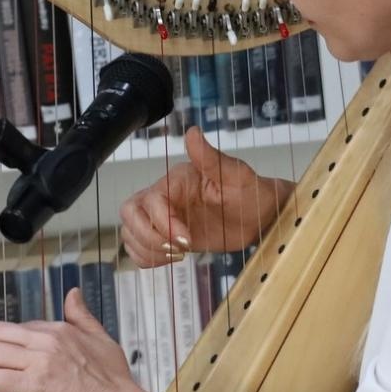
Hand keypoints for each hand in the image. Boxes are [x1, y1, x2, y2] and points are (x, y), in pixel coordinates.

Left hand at [0, 288, 144, 391]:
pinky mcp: (31, 386)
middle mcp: (46, 341)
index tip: (12, 364)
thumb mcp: (103, 341)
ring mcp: (37, 362)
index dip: (11, 347)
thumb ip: (83, 317)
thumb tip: (73, 294)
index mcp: (60, 330)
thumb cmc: (115, 385)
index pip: (19, 328)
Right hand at [119, 125, 294, 266]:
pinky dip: (148, 258)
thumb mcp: (237, 176)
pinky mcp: (166, 236)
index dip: (164, 223)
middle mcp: (165, 197)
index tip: (188, 240)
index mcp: (177, 181)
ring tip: (178, 255)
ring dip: (148, 249)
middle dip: (147, 236)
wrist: (260, 216)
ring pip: (130, 232)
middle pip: (129, 212)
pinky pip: (139, 248)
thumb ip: (211, 157)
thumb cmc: (252, 193)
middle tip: (178, 249)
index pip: (151, 200)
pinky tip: (172, 258)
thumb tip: (192, 133)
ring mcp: (163, 218)